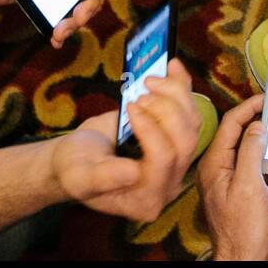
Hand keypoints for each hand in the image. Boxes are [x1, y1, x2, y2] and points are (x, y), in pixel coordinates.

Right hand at [52, 60, 201, 221]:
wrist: (78, 157)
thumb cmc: (74, 169)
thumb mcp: (79, 176)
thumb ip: (104, 177)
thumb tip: (132, 172)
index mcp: (144, 200)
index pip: (162, 162)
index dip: (151, 130)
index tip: (130, 107)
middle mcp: (167, 184)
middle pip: (184, 143)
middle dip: (166, 110)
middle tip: (141, 93)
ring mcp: (176, 163)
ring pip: (192, 125)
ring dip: (177, 96)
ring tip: (150, 80)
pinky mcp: (178, 141)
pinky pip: (190, 114)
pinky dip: (183, 89)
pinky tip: (173, 66)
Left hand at [197, 93, 267, 260]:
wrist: (244, 259)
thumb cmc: (242, 230)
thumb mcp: (249, 186)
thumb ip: (252, 152)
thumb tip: (258, 127)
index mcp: (215, 166)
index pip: (230, 125)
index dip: (248, 108)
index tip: (265, 99)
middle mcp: (220, 172)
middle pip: (240, 138)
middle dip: (261, 126)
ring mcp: (231, 184)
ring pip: (252, 156)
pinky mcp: (242, 196)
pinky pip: (258, 174)